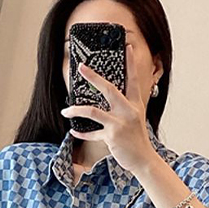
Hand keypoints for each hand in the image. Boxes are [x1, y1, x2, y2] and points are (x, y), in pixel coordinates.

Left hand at [60, 42, 155, 174]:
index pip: (133, 80)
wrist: (143, 159)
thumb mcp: (136, 119)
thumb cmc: (137, 140)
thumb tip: (111, 98)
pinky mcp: (112, 137)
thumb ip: (126, 107)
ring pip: (93, 111)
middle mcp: (128, 111)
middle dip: (93, 77)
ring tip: (66, 110)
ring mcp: (119, 124)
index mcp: (135, 105)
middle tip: (81, 67)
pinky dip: (81, 132)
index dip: (131, 64)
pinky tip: (73, 130)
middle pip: (109, 89)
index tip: (128, 48)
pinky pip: (92, 133)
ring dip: (76, 110)